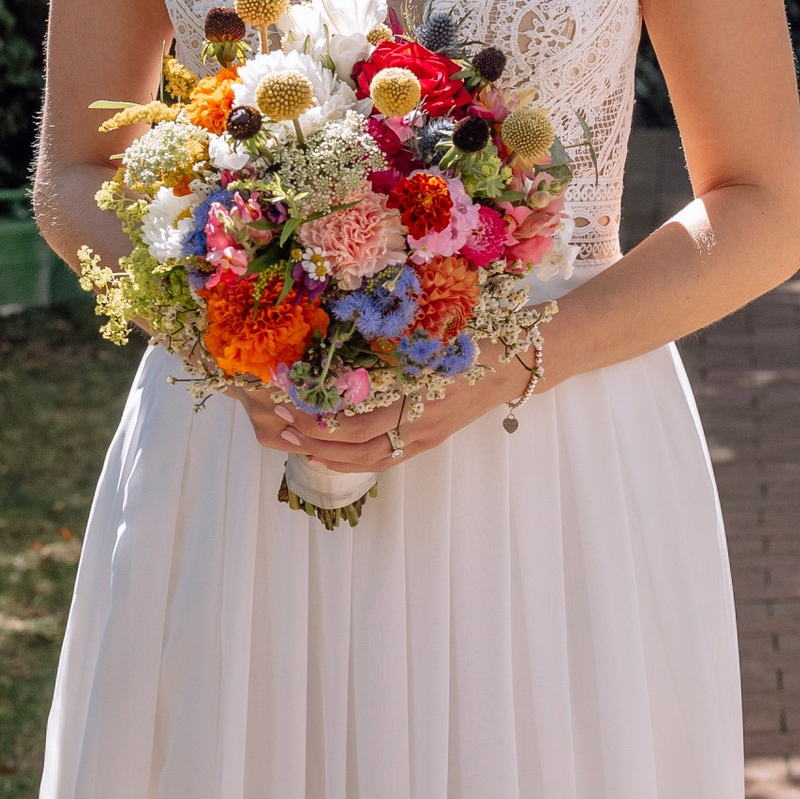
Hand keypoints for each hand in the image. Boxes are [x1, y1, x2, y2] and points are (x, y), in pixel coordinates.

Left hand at [234, 348, 525, 472]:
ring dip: (332, 456)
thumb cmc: (475, 341)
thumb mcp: (434, 337)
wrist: (515, 365)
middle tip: (284, 427)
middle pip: (360, 449)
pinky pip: (387, 460)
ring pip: (372, 461)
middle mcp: (422, 427)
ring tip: (299, 445)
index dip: (323, 421)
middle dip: (317, 442)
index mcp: (420, 399)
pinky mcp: (429, 441)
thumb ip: (394, 344)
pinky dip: (356, 461)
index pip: (361, 424)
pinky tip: (333, 454)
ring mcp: (426, 438)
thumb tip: (341, 337)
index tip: (294, 405)